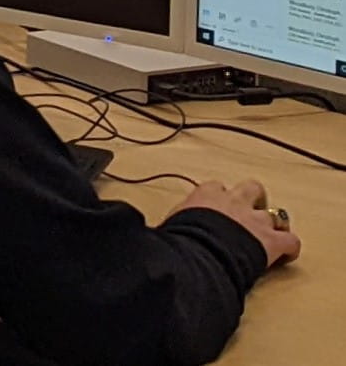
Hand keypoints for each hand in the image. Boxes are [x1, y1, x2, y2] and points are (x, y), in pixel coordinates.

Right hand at [174, 179, 301, 269]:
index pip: (214, 187)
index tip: (216, 205)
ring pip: (274, 212)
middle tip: (249, 211)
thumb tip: (151, 232)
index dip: (217, 196)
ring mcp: (255, 220)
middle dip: (252, 198)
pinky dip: (290, 247)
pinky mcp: (271, 240)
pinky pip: (290, 241)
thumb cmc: (179, 238)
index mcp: (205, 195)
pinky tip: (286, 255)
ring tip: (268, 232)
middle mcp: (234, 202)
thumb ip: (172, 222)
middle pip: (251, 188)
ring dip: (272, 221)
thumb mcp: (168, 224)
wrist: (200, 252)